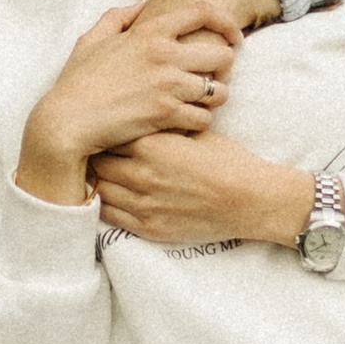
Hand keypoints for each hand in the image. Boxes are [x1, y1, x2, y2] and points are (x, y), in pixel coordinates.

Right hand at [17, 5, 230, 204]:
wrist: (66, 121)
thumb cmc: (77, 82)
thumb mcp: (92, 40)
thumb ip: (118, 17)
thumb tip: (142, 5)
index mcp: (150, 33)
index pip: (203, 12)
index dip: (227, 22)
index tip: (234, 37)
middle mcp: (164, 55)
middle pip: (222, 55)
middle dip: (224, 69)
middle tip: (214, 79)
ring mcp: (167, 86)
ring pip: (219, 91)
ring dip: (214, 99)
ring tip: (201, 104)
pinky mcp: (166, 115)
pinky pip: (205, 118)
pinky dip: (200, 123)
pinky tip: (187, 124)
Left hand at [91, 134, 313, 248]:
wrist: (250, 199)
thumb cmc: (226, 160)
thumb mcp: (193, 131)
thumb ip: (160, 125)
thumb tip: (135, 116)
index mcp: (151, 145)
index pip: (106, 134)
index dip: (103, 131)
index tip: (102, 128)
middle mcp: (141, 174)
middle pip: (96, 162)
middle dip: (94, 155)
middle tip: (94, 150)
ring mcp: (143, 204)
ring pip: (98, 189)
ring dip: (97, 180)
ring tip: (98, 172)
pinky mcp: (148, 227)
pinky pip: (110, 216)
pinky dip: (103, 204)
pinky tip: (107, 194)